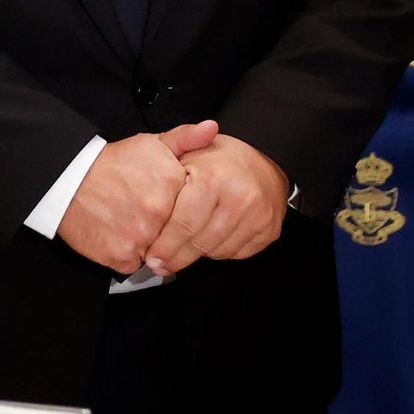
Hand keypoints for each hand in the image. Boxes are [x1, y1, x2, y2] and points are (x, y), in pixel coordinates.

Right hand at [55, 121, 218, 274]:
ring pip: (158, 251)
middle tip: (144, 211)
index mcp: (171, 182)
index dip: (179, 207)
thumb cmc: (111, 164)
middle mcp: (158, 212)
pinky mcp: (120, 256)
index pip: (194, 208)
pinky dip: (128, 253)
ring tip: (130, 221)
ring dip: (148, 241)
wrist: (67, 180)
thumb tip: (211, 129)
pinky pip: (135, 264)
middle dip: (164, 225)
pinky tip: (117, 233)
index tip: (164, 200)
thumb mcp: (149, 144)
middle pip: (176, 231)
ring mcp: (139, 237)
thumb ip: (185, 139)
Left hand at [142, 133, 291, 276]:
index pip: (183, 223)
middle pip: (200, 242)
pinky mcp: (268, 232)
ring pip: (217, 251)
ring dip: (196, 255)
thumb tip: (145, 164)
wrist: (264, 161)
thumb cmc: (218, 158)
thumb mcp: (189, 148)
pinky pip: (235, 253)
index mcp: (213, 179)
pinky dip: (217, 251)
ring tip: (180, 252)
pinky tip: (206, 242)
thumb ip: (169, 153)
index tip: (150, 256)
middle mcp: (239, 199)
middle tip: (159, 265)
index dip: (165, 245)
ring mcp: (258, 217)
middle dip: (176, 257)